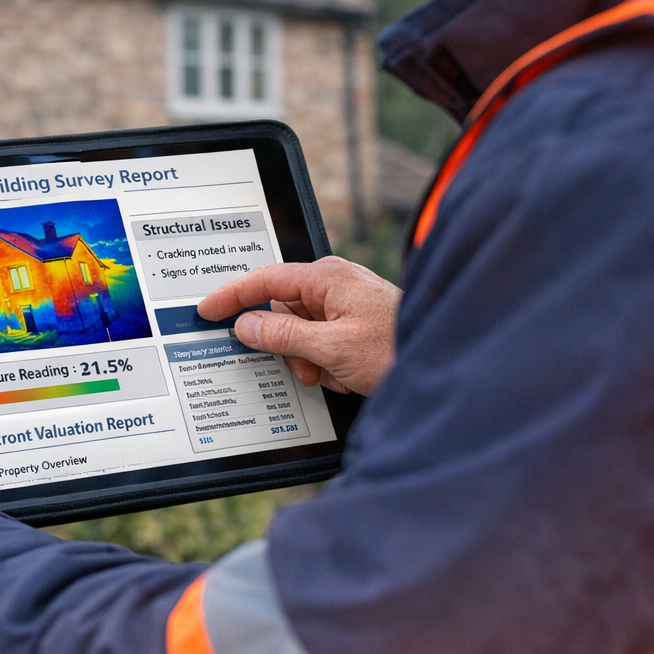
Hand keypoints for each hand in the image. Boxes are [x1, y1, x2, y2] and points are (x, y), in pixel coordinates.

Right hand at [196, 258, 401, 395]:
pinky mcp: (355, 319)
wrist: (447, 360)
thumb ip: (281, 336)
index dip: (231, 296)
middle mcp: (334, 283)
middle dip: (289, 347)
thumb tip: (245, 326)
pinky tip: (350, 374)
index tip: (206, 311)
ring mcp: (345, 301)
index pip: (263, 280)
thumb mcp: (331, 348)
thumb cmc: (397, 348)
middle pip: (283, 312)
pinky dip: (328, 362)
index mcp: (326, 278)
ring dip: (311, 360)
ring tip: (336, 375)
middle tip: (307, 370)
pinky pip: (322, 339)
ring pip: (302, 331)